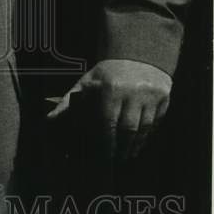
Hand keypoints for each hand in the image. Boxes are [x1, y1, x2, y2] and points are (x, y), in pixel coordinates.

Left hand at [46, 59, 171, 160]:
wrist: (138, 54)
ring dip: (136, 145)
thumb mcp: (87, 82)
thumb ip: (68, 101)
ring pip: (144, 128)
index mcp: (110, 88)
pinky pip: (157, 122)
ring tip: (128, 154)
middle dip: (121, 147)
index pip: (107, 122)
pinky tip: (141, 142)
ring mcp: (150, 95)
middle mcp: (132, 91)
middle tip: (116, 158)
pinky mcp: (164, 97)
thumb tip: (49, 119)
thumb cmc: (108, 73)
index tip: (104, 155)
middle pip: (127, 129)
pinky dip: (149, 135)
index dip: (106, 142)